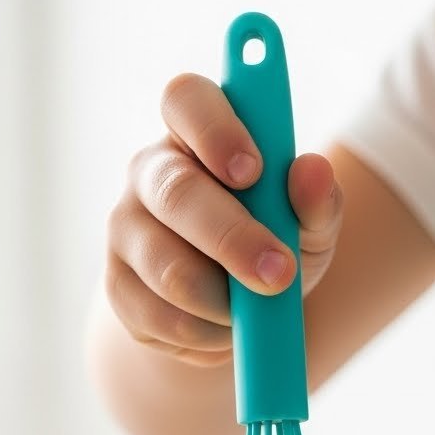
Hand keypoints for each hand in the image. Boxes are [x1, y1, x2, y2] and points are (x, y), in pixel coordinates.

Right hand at [105, 74, 341, 366]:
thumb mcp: (309, 223)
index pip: (186, 99)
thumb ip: (317, 199)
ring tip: (255, 309)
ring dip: (225, 301)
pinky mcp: (118, 287)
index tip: (253, 171)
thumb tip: (312, 171)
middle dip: (233, 239)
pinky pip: (161, 317)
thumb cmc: (274, 242)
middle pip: (176, 194)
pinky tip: (225, 328)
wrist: (236, 309)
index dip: (215, 130)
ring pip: (168, 269)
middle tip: (280, 274)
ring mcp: (125, 229)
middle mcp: (150, 172)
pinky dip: (206, 334)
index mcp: (196, 133)